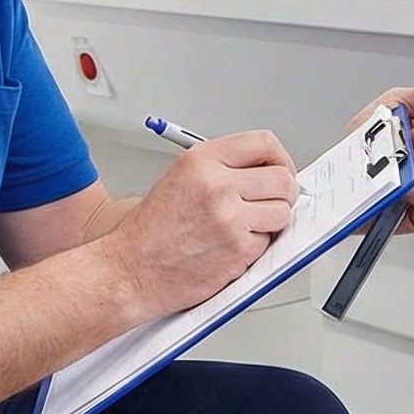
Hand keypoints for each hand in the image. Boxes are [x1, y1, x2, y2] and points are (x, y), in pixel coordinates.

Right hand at [106, 130, 297, 314]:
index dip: (279, 158)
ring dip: (271, 223)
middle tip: (271, 204)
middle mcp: (217, 184)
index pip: (264, 143)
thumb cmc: (150, 231)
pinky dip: (255, 248)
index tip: (280, 170)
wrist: (130, 270)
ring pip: (282, 212)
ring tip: (245, 228)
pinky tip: (229, 248)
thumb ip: (222, 168)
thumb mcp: (180, 178)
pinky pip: (268, 243)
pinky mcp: (238, 249)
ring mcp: (229, 218)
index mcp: (202, 160)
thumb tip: (264, 170)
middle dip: (282, 194)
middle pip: (283, 179)